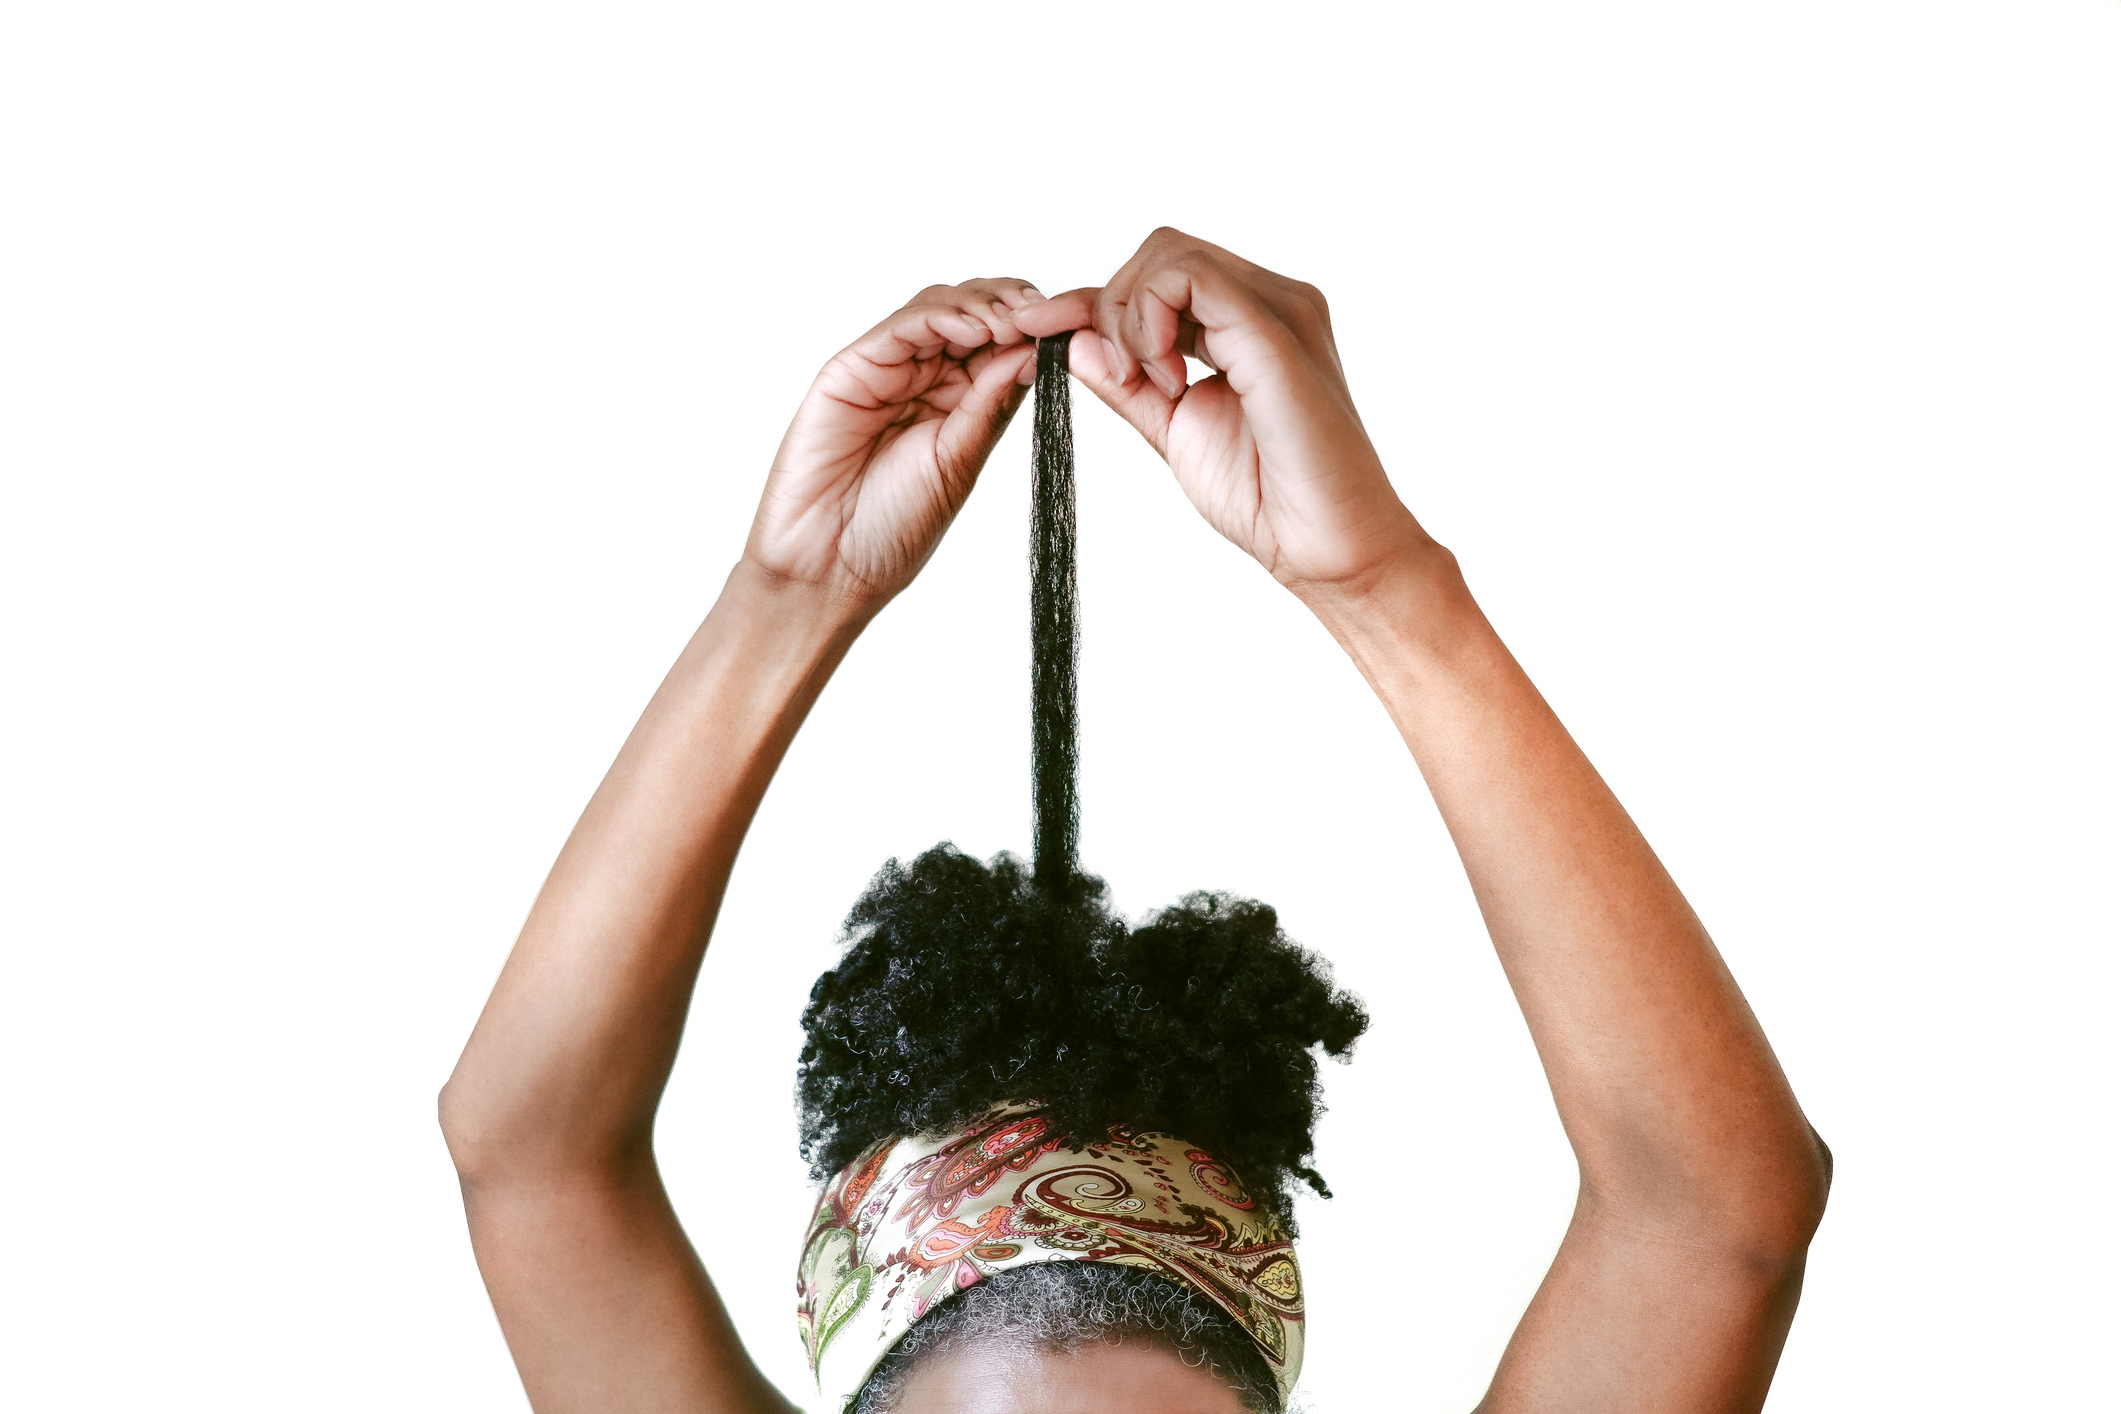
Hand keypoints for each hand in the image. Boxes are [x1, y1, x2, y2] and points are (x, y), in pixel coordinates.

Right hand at [745, 278, 1042, 610]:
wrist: (829, 568)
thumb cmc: (891, 530)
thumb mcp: (959, 463)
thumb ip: (990, 406)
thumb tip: (1036, 354)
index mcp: (959, 403)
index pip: (1002, 344)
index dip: (1035, 328)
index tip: (1070, 328)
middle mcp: (924, 378)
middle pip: (974, 312)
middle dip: (1014, 304)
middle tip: (1045, 316)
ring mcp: (889, 369)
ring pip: (940, 306)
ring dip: (984, 304)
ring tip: (1013, 322)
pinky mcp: (852, 368)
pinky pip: (900, 326)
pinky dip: (940, 316)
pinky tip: (975, 328)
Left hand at [1015, 229, 1429, 593]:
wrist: (1325, 548)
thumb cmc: (1267, 499)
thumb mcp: (1175, 430)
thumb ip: (1128, 385)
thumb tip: (1074, 345)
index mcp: (1252, 320)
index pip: (1160, 278)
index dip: (1091, 302)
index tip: (1039, 334)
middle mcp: (1273, 299)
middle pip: (1159, 253)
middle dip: (1107, 307)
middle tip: (1115, 378)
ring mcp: (1280, 307)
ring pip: (1169, 254)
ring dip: (1129, 317)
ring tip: (1150, 385)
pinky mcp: (1275, 329)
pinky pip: (1188, 277)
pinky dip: (1149, 320)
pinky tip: (1163, 380)